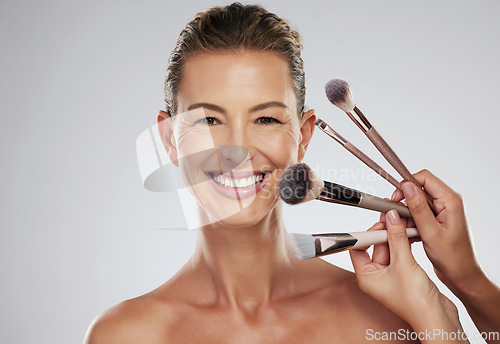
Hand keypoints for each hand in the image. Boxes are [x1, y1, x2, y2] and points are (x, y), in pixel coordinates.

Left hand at [349, 211, 461, 333]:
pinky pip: (401, 253)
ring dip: (397, 235)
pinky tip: (412, 232)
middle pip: (376, 246)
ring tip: (404, 220)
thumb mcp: (404, 263)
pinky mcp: (404, 274)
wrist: (438, 319)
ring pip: (390, 248)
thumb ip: (397, 238)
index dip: (368, 234)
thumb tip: (391, 218)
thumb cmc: (417, 302)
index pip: (358, 248)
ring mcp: (390, 275)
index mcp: (366, 277)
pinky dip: (405, 243)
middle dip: (386, 231)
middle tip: (395, 216)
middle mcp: (376, 276)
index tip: (380, 223)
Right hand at [391, 170, 478, 294]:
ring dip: (407, 214)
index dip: (407, 185)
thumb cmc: (452, 257)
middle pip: (419, 189)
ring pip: (416, 202)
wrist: (461, 274)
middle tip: (396, 216)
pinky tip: (410, 234)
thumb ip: (418, 207)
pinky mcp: (436, 219)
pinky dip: (411, 221)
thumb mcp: (430, 232)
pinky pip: (418, 212)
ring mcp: (442, 210)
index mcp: (450, 201)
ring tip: (405, 229)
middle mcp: (447, 202)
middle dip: (404, 202)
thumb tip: (407, 187)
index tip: (395, 198)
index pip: (425, 177)